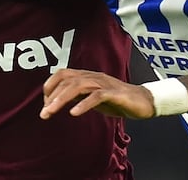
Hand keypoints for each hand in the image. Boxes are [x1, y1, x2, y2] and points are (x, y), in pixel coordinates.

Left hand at [40, 68, 154, 119]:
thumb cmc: (118, 100)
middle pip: (68, 80)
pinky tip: (74, 113)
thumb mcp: (93, 97)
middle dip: (52, 96)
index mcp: (88, 76)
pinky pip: (97, 96)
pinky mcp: (115, 94)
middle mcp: (94, 77)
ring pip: (79, 86)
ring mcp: (105, 84)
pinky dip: (84, 104)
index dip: (50, 86)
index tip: (44, 103)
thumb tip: (58, 99)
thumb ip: (78, 95)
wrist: (144, 102)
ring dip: (62, 99)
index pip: (63, 73)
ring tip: (51, 111)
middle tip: (43, 113)